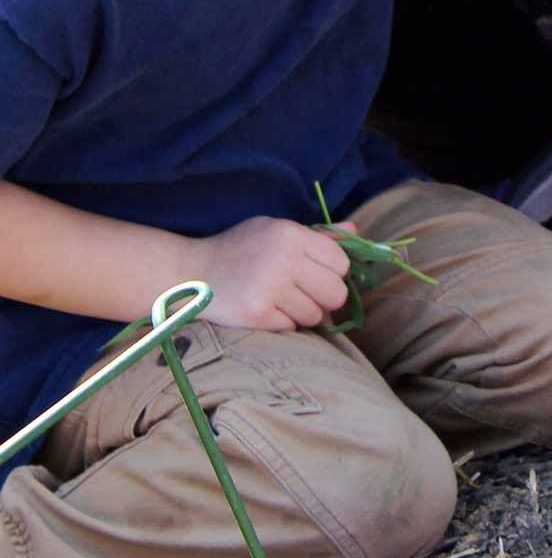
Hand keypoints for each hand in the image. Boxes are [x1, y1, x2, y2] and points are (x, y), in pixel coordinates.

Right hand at [188, 215, 355, 329]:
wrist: (191, 273)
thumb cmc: (240, 248)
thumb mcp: (275, 230)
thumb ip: (317, 235)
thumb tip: (355, 232)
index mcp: (290, 234)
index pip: (341, 262)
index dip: (333, 271)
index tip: (317, 273)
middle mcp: (283, 260)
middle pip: (336, 294)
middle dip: (325, 297)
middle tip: (305, 292)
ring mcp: (269, 290)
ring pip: (315, 315)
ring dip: (302, 312)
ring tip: (280, 299)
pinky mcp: (257, 316)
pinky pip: (291, 328)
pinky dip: (282, 323)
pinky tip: (265, 308)